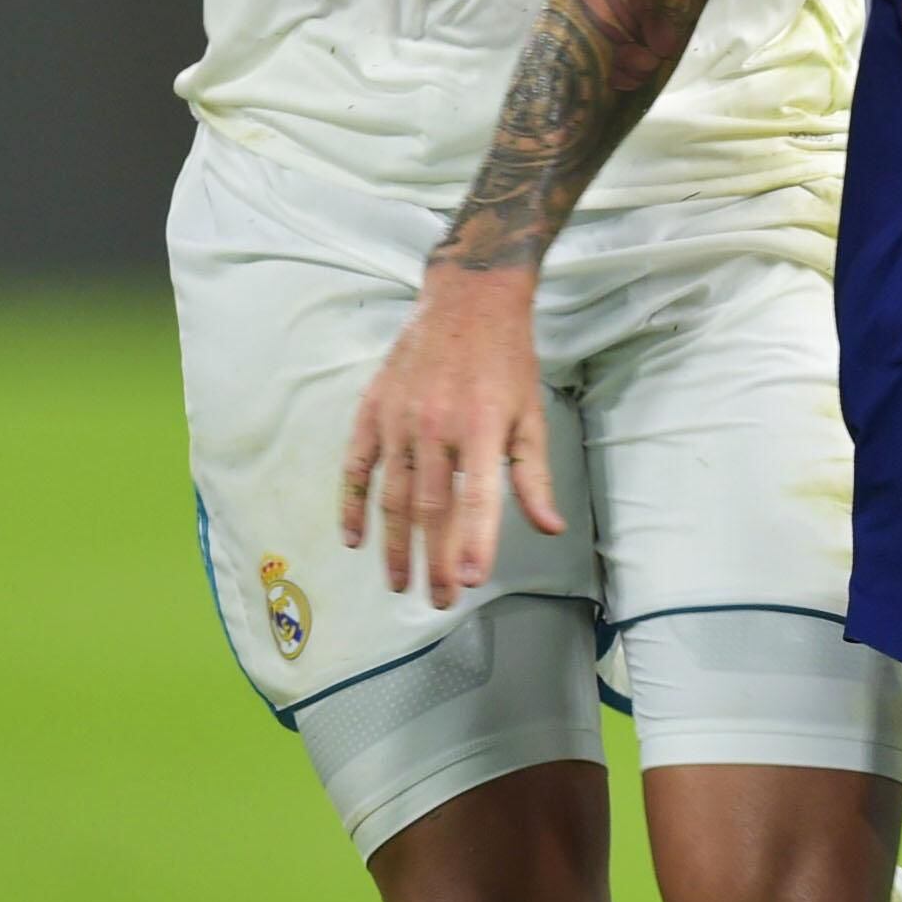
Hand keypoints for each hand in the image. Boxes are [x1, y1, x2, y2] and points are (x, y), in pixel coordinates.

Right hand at [339, 265, 562, 607]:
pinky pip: (356, 467)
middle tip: (439, 600)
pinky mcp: (372, 411)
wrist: (467, 301)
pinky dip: (352, 505)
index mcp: (483, 430)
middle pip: (432, 509)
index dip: (473, 541)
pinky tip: (355, 539)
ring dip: (396, 545)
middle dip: (435, 560)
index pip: (477, 498)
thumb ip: (535, 476)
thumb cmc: (507, 362)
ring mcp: (399, 421)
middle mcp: (436, 428)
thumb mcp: (531, 414)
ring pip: (393, 496)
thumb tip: (549, 528)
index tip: (469, 580)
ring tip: (401, 584)